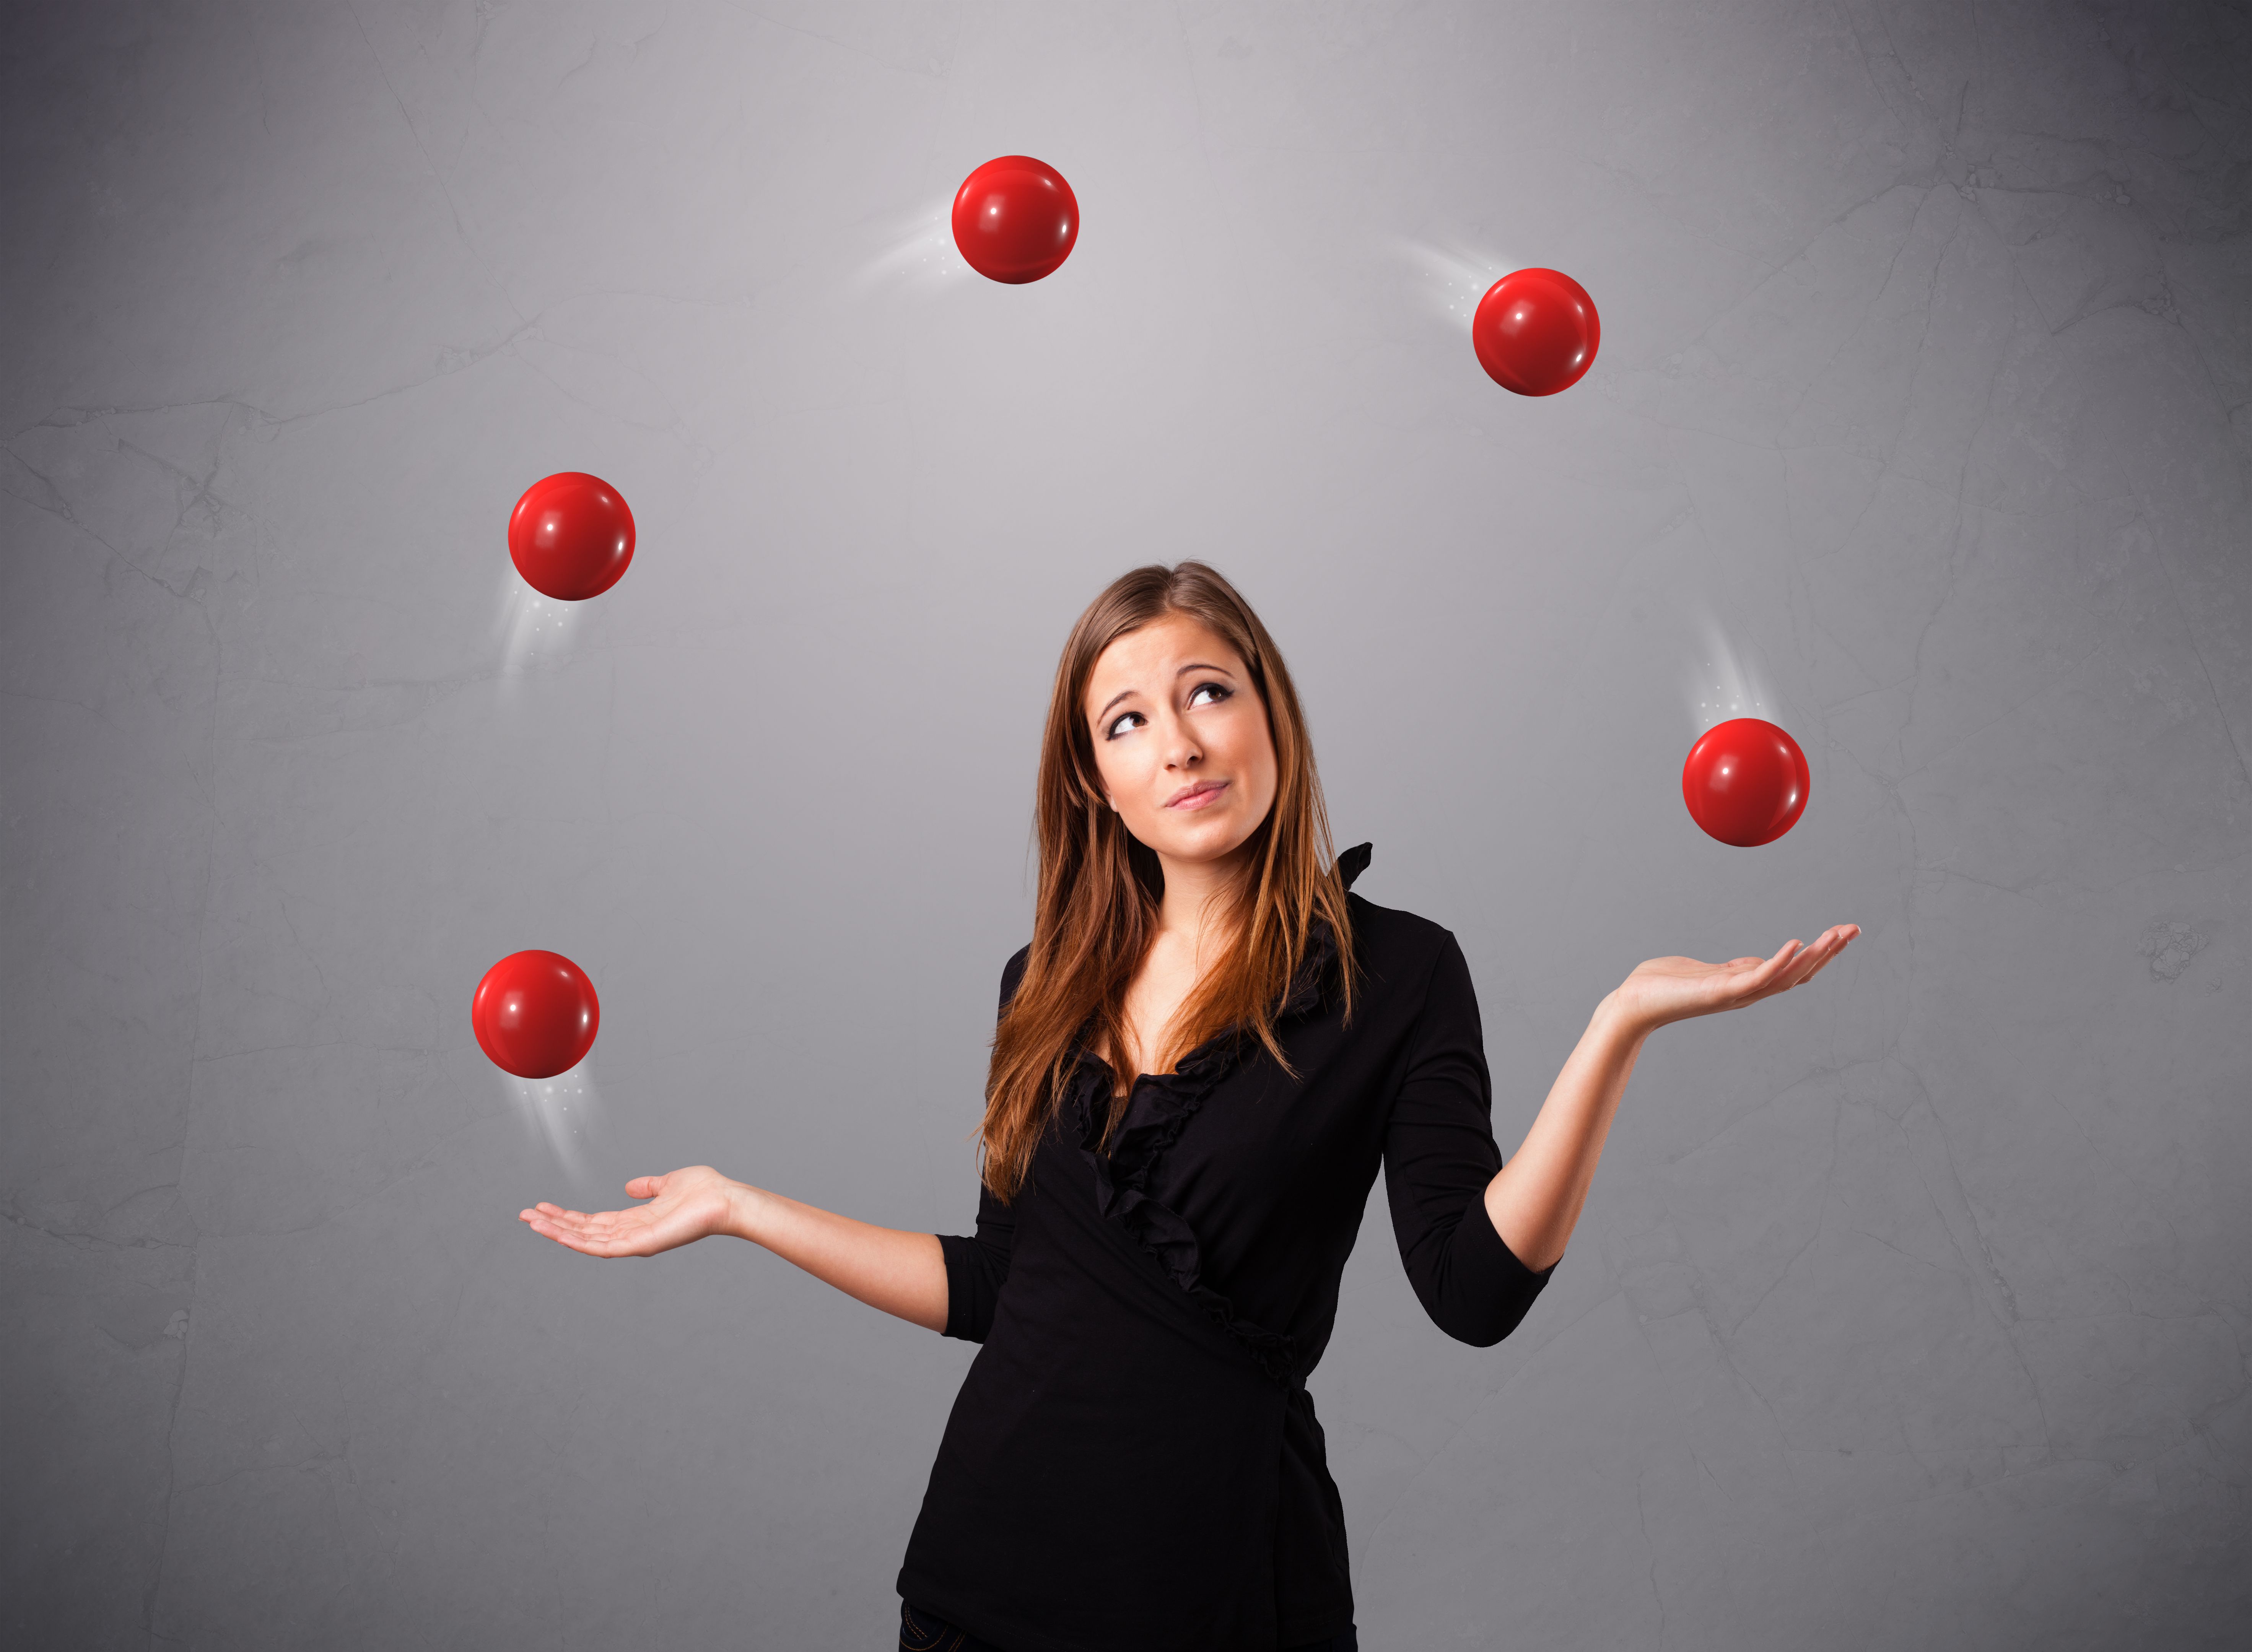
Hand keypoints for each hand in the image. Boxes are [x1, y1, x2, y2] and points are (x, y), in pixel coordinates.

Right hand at [519, 1164, 741, 1257]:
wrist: (726, 1198)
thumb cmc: (704, 1191)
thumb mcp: (667, 1183)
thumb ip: (648, 1186)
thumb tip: (630, 1186)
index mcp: (634, 1220)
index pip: (593, 1221)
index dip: (567, 1216)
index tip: (542, 1207)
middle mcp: (630, 1234)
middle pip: (583, 1231)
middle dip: (553, 1224)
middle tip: (524, 1215)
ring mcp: (635, 1242)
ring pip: (587, 1240)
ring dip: (557, 1232)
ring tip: (530, 1222)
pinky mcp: (641, 1244)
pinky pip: (603, 1246)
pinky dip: (578, 1241)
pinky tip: (557, 1233)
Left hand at [1612, 923, 1859, 1036]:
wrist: (1632, 1004)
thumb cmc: (1663, 985)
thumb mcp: (1708, 972)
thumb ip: (1733, 969)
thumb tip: (1753, 962)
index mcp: (1746, 984)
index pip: (1793, 970)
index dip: (1820, 953)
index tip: (1842, 932)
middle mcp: (1746, 992)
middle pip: (1799, 973)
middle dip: (1828, 951)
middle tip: (1854, 929)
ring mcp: (1735, 993)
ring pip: (1785, 976)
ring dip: (1814, 956)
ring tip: (1836, 934)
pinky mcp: (1719, 991)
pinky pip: (1757, 976)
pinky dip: (1778, 960)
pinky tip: (1796, 943)